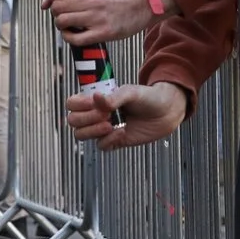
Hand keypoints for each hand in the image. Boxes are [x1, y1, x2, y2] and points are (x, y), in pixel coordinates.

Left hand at [46, 0, 157, 45]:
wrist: (139, 5)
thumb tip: (45, 1)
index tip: (54, 2)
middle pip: (57, 7)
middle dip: (55, 12)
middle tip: (63, 14)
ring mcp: (97, 17)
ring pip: (62, 21)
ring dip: (61, 25)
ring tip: (68, 24)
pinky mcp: (102, 33)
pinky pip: (74, 39)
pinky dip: (68, 37)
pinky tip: (73, 33)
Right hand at [67, 81, 186, 148]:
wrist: (166, 111)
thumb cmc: (148, 97)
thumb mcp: (131, 92)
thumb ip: (113, 97)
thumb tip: (96, 98)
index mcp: (96, 99)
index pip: (72, 104)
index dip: (78, 105)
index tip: (94, 103)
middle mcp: (96, 114)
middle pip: (73, 121)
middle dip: (87, 119)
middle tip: (106, 115)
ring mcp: (104, 128)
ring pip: (81, 135)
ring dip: (93, 131)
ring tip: (110, 125)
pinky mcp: (114, 141)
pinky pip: (101, 146)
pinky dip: (109, 141)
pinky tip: (122, 133)